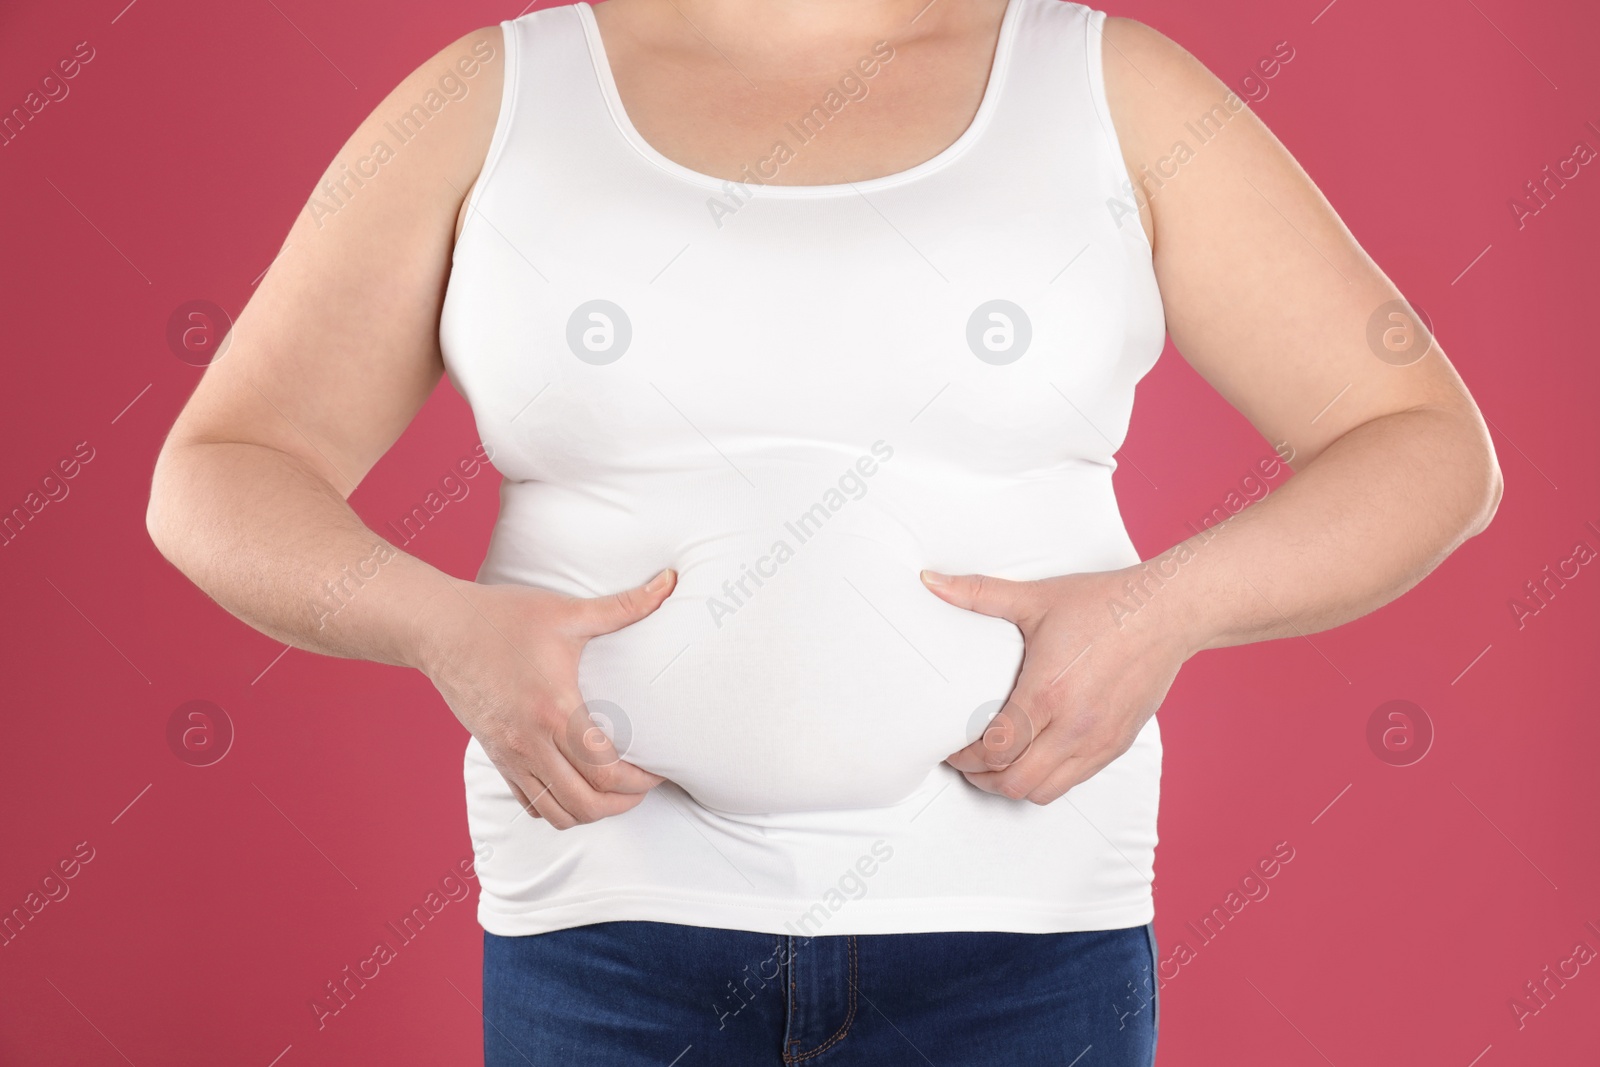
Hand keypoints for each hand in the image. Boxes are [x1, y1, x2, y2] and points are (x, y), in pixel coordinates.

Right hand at [417, 569, 676, 828]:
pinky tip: (576, 787)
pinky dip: (559, 807)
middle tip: (643, 786)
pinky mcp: (495, 757)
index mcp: (555, 711)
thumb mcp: (568, 611)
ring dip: (591, 811)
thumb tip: (671, 581)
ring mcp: (510, 755)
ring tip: (614, 793)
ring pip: (557, 813)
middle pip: (586, 804)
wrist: (439, 629)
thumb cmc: (504, 617)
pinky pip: (530, 804)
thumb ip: (625, 605)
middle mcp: (531, 742)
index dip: (641, 781)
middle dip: (623, 804)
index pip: (606, 771)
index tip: (659, 770)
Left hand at [920, 566, 1193, 804]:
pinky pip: (1075, 781)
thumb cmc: (1103, 604)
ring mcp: (1099, 740)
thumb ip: (977, 593)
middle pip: (1015, 782)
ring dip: (1015, 785)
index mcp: (1047, 693)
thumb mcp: (1035, 597)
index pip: (994, 750)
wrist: (1167, 612)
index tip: (952, 747)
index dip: (965, 758)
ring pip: (1046, 792)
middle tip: (967, 763)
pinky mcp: (1117, 744)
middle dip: (983, 779)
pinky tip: (1035, 756)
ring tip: (997, 765)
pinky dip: (1048, 779)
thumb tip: (929, 580)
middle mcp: (1074, 726)